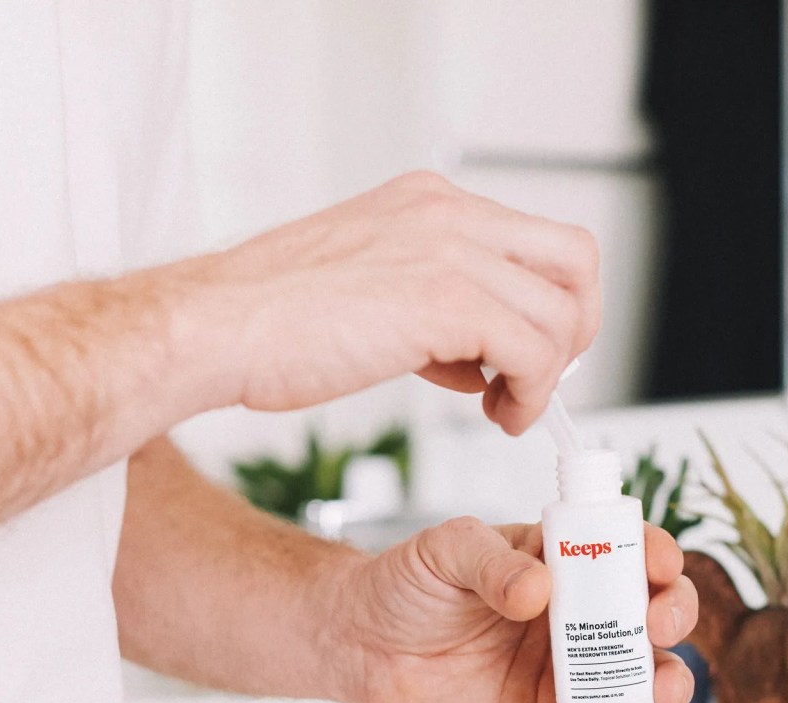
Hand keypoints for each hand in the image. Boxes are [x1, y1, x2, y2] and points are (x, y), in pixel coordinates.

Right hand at [165, 172, 599, 433]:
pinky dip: (531, 394)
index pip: (536, 239)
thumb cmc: (266, 322)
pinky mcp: (445, 300)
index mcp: (428, 203)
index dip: (546, 304)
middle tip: (540, 378)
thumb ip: (428, 305)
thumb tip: (475, 353)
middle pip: (574, 259)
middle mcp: (447, 213)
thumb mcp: (366, 290)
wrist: (213, 330)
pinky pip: (534, 350)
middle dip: (573, 330)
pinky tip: (497, 414)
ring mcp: (449, 251)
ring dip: (546, 376)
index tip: (524, 354)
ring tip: (505, 409)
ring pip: (560, 313)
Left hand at [329, 517, 698, 702]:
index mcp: (560, 556)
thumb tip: (538, 590)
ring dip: (665, 680)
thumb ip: (492, 564)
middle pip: (647, 610)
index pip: (624, 548)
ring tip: (662, 689)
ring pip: (637, 672)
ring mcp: (566, 662)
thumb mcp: (445, 552)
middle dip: (673, 617)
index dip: (655, 555)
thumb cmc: (405, 583)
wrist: (361, 644)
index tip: (659, 567)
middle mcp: (575, 609)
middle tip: (659, 626)